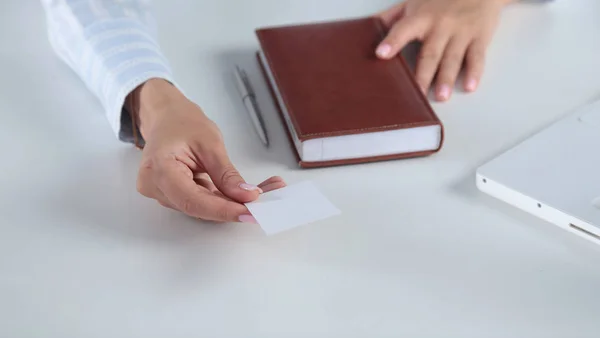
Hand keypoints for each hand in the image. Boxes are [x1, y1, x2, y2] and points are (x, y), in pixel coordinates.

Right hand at [129, 79, 284, 222]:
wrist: (167, 118)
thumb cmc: (183, 123)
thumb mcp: (210, 143)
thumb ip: (226, 173)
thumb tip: (246, 196)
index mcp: (159, 170)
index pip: (193, 200)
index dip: (223, 209)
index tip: (250, 211)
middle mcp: (155, 187)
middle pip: (199, 207)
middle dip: (234, 206)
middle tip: (267, 201)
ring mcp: (162, 194)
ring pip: (203, 207)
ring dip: (233, 202)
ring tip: (264, 190)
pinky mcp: (173, 196)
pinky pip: (202, 202)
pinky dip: (224, 198)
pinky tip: (245, 192)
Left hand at [375, 0, 512, 100]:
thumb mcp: (414, 2)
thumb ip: (392, 17)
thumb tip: (366, 29)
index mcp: (421, 18)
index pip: (403, 30)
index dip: (392, 41)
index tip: (381, 54)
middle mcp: (441, 25)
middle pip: (430, 53)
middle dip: (423, 74)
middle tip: (416, 93)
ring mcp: (461, 32)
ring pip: (453, 58)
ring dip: (447, 78)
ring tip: (442, 96)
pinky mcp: (480, 37)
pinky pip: (477, 56)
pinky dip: (475, 72)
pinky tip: (470, 86)